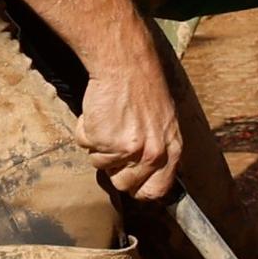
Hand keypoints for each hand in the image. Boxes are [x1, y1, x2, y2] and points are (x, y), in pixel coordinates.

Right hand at [73, 34, 186, 200]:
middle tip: (113, 143)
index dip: (139, 190)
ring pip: (100, 165)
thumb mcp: (165, 124)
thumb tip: (148, 177)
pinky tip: (99, 114)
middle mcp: (154, 154)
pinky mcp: (105, 140)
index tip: (130, 184)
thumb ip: (159, 150)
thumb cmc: (144, 91)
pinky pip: (85, 146)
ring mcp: (129, 149)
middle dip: (113, 168)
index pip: (156, 191)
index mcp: (172, 151)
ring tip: (109, 121)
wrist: (127, 67)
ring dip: (98, 146)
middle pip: (124, 185)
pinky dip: (85, 131)